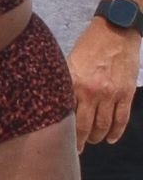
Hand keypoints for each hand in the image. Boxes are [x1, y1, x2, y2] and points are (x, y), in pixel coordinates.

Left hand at [66, 19, 139, 147]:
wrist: (116, 30)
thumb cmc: (89, 45)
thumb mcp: (69, 62)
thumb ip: (65, 84)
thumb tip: (54, 104)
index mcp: (73, 84)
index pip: (66, 116)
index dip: (63, 132)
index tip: (59, 141)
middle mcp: (91, 92)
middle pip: (85, 127)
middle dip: (80, 141)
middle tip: (77, 149)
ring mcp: (111, 94)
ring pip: (103, 126)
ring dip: (97, 137)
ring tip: (92, 140)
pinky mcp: (126, 93)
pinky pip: (122, 119)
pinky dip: (116, 132)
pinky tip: (110, 139)